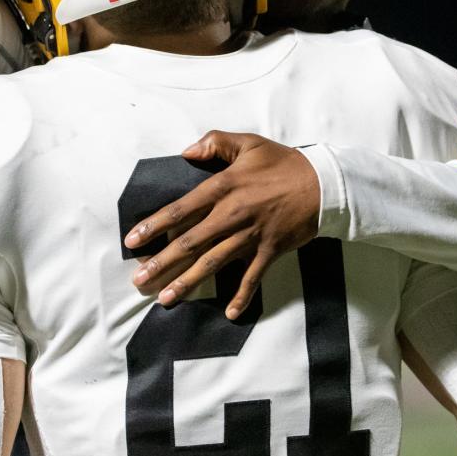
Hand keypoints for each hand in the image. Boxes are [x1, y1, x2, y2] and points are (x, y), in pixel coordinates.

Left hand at [124, 131, 320, 318]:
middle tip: (139, 280)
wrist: (324, 183)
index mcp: (223, 187)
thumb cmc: (284, 163)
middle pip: (190, 243)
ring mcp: (250, 236)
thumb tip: (186, 151)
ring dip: (187, 282)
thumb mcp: (249, 143)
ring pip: (212, 263)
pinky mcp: (270, 250)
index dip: (154, 226)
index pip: (180, 210)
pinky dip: (242, 296)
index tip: (133, 241)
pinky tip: (229, 313)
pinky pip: (252, 277)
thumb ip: (215, 142)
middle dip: (162, 263)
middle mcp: (231, 215)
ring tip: (165, 299)